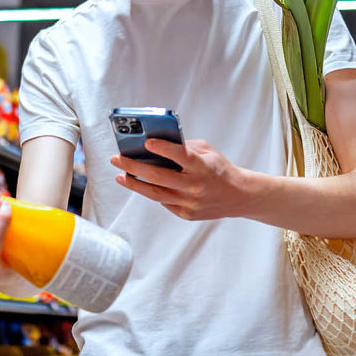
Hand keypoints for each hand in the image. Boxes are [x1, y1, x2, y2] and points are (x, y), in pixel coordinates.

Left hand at [111, 139, 248, 220]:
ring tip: (120, 175)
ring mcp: (190, 203)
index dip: (162, 148)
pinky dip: (151, 192)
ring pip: (155, 193)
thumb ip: (184, 147)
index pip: (180, 155)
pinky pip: (163, 201)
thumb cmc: (219, 169)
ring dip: (134, 183)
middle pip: (158, 177)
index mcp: (203, 167)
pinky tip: (140, 184)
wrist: (238, 196)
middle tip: (117, 159)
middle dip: (134, 167)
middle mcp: (195, 186)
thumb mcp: (207, 151)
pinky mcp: (186, 214)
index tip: (146, 142)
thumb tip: (156, 144)